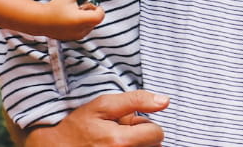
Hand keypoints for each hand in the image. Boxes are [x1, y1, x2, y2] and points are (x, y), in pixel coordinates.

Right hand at [25, 91, 169, 146]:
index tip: (129, 123)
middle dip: (142, 137)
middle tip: (120, 132)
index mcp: (121, 141)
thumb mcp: (103, 105)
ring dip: (136, 146)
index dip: (146, 124)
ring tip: (116, 142)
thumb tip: (164, 101)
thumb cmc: (78, 126)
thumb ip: (136, 100)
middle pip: (154, 146)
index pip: (157, 133)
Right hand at [39, 0, 106, 39]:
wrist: (40, 21)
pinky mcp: (74, 38)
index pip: (100, 15)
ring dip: (86, 18)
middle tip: (81, 6)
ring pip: (90, 25)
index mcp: (81, 20)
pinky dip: (81, 24)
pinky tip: (72, 18)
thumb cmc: (52, 11)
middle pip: (95, 20)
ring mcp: (78, 36)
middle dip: (91, 11)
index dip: (98, 7)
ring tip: (75, 12)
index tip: (91, 3)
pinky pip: (84, 30)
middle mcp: (81, 30)